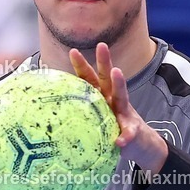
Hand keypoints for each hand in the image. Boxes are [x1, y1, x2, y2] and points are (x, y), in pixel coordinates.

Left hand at [69, 43, 167, 173]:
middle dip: (104, 61)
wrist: (138, 143)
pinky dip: (125, 136)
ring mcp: (124, 113)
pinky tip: (121, 140)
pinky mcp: (132, 130)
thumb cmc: (109, 129)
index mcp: (100, 97)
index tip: (73, 51)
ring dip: (119, 84)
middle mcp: (112, 100)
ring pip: (121, 96)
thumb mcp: (92, 120)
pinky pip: (128, 133)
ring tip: (116, 72)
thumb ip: (77, 115)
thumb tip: (52, 115)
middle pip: (107, 78)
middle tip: (101, 46)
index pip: (89, 79)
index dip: (81, 66)